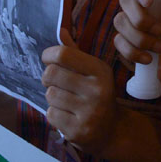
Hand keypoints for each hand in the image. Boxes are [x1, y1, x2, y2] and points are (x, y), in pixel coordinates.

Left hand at [42, 29, 117, 152]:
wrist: (112, 131)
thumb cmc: (97, 95)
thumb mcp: (92, 71)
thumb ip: (75, 52)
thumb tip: (61, 30)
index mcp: (101, 71)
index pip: (63, 54)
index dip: (49, 55)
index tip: (47, 59)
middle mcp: (97, 90)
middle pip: (51, 74)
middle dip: (47, 77)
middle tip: (54, 82)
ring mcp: (89, 112)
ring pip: (50, 95)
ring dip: (52, 97)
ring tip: (65, 100)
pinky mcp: (78, 130)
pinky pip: (51, 114)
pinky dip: (54, 114)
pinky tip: (67, 115)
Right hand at [113, 0, 160, 98]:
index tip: (149, 1)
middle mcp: (135, 0)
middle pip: (124, 0)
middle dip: (141, 18)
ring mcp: (126, 19)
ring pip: (119, 21)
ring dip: (140, 37)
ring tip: (160, 47)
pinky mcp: (123, 39)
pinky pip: (118, 42)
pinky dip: (132, 52)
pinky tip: (147, 59)